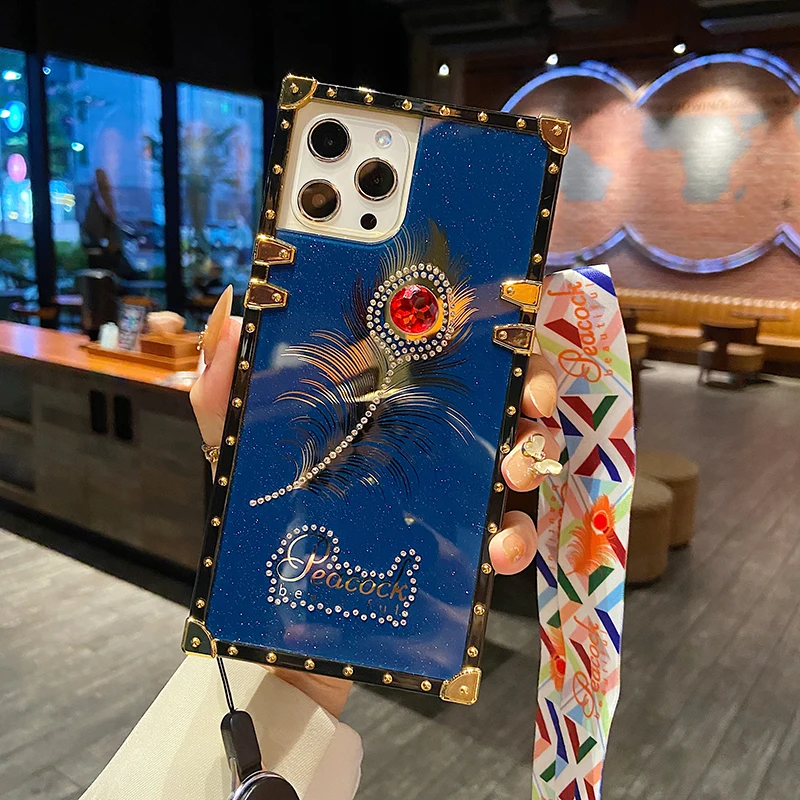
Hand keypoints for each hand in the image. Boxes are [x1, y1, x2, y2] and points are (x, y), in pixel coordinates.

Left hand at [190, 286, 557, 715]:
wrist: (287, 632)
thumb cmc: (264, 529)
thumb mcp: (237, 457)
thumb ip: (222, 393)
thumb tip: (231, 311)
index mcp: (387, 404)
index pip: (450, 351)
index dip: (488, 334)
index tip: (508, 333)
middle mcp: (431, 439)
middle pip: (504, 395)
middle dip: (532, 389)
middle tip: (530, 404)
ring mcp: (454, 494)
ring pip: (523, 458)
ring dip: (535, 457)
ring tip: (514, 475)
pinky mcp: (464, 549)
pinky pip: (513, 534)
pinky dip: (519, 536)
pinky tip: (499, 550)